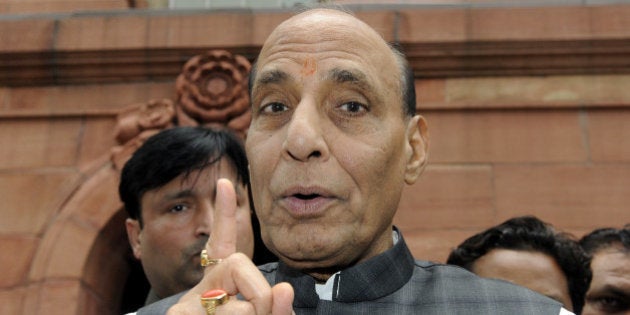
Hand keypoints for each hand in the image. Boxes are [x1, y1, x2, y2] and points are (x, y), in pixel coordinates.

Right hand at [167, 179, 293, 314]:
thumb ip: (278, 309)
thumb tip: (284, 289)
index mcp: (223, 284)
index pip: (224, 243)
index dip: (225, 211)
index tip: (224, 182)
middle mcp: (202, 287)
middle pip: (239, 264)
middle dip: (261, 298)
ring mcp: (186, 302)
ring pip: (239, 304)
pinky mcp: (178, 314)